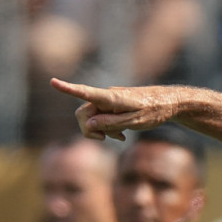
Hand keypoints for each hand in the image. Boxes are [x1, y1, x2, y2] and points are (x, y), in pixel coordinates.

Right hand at [49, 78, 182, 140]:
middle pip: (83, 113)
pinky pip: (100, 118)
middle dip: (89, 129)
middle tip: (105, 139)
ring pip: (91, 117)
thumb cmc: (154, 111)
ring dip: (100, 130)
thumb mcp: (135, 122)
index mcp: (112, 98)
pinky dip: (106, 128)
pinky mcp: (112, 106)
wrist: (168, 103)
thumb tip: (89, 125)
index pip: (86, 92)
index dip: (69, 89)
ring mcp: (108, 101)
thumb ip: (111, 123)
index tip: (53, 82)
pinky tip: (121, 135)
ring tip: (119, 136)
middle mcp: (106, 97)